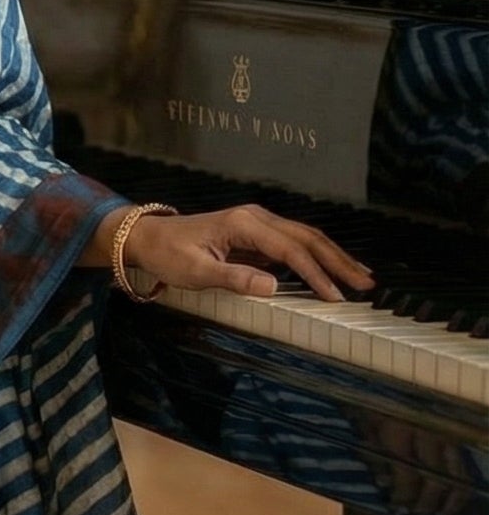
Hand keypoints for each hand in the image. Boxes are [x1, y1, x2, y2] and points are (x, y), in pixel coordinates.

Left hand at [118, 204, 372, 302]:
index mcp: (244, 224)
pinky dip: (316, 256)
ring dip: (333, 256)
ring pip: (305, 237)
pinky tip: (330, 271)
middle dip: (338, 261)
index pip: (290, 250)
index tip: (334, 296)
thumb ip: (234, 279)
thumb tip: (273, 287)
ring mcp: (258, 224)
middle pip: (308, 238)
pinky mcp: (256, 234)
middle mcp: (257, 218)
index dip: (315, 274)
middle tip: (366, 283)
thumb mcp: (196, 271)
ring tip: (359, 275)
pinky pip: (294, 243)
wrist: (148, 237)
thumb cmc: (169, 254)